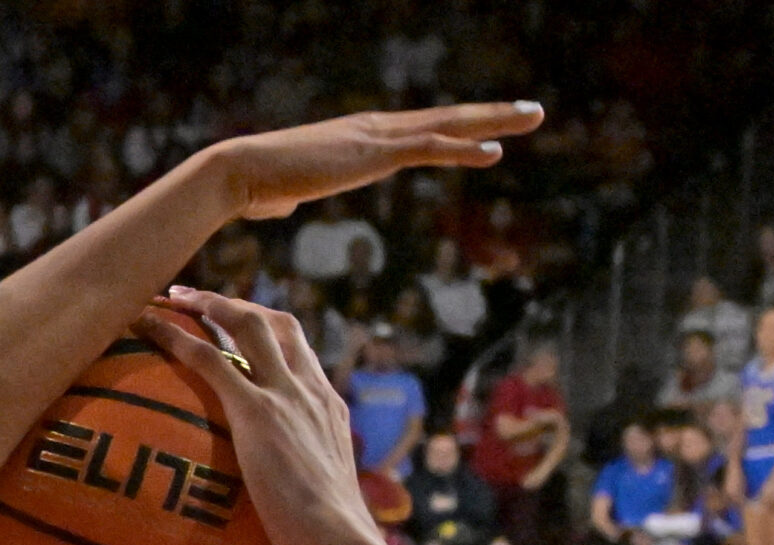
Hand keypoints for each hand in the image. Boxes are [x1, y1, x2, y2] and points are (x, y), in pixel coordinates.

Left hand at [143, 287, 388, 544]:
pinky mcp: (257, 411)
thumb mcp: (319, 508)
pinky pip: (208, 359)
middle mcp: (310, 391)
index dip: (270, 336)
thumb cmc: (330, 544)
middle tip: (197, 301)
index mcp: (328, 409)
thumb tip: (279, 530)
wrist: (340, 541)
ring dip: (206, 305)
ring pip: (246, 324)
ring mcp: (285, 395)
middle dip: (236, 305)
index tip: (242, 332)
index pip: (300, 356)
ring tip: (169, 300)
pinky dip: (176, 336)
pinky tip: (145, 328)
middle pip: (278, 324)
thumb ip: (298, 497)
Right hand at [211, 102, 542, 220]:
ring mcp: (377, 137)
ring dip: (494, 121)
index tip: (487, 130)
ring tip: (534, 117)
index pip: (419, 131)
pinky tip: (495, 152)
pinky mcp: (374, 153)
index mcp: (359, 138)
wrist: (240, 172)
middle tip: (533, 112)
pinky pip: (429, 149)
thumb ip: (292, 194)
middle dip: (492, 115)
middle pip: (446, 119)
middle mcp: (375, 128)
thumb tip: (281, 204)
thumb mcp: (283, 191)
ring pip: (449, 125)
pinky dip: (463, 149)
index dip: (456, 129)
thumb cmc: (254, 186)